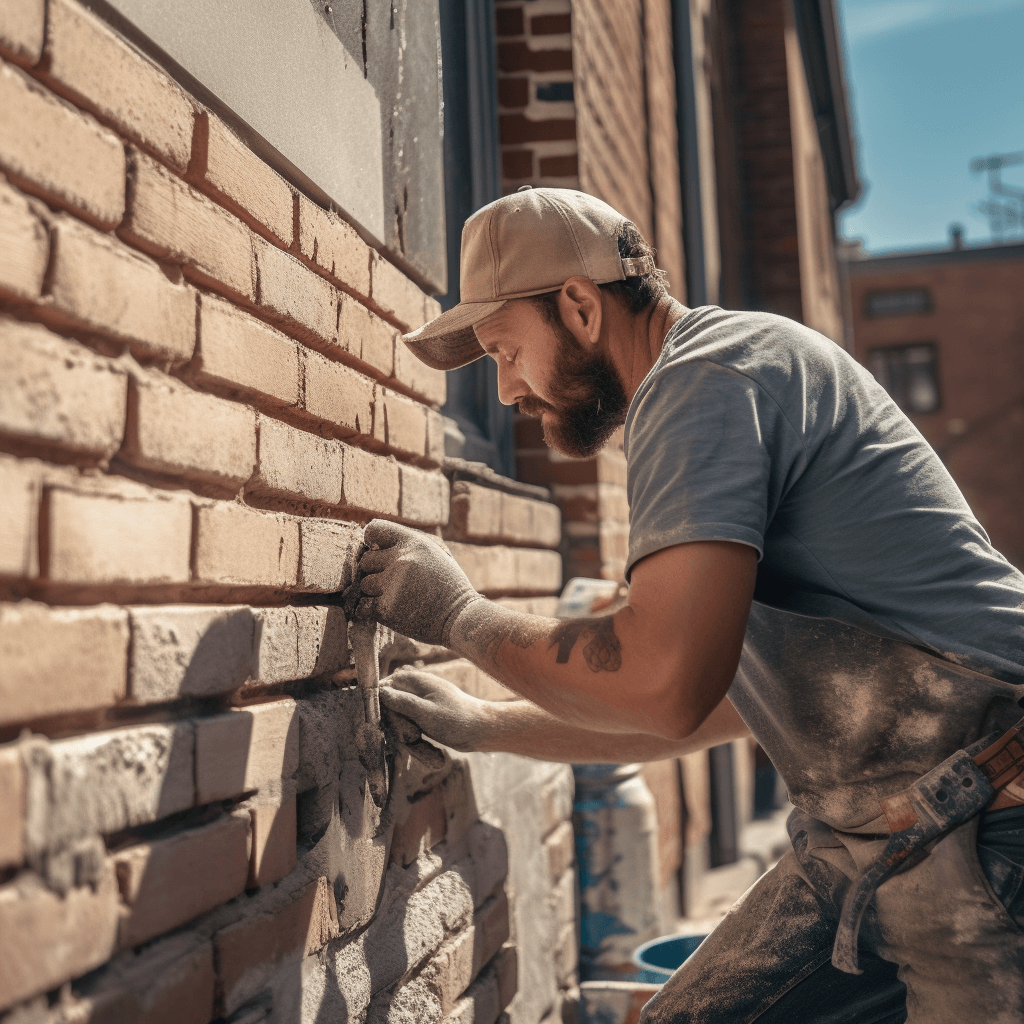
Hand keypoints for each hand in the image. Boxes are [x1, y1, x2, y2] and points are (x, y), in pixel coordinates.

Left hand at [356, 520, 482, 646]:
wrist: (460, 617)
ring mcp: (392, 584)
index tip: (379, 553)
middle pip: (365, 561)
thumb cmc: (447, 585)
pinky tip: (388, 610)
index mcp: (414, 543)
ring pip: (364, 585)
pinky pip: (362, 606)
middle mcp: (401, 560)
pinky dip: (370, 611)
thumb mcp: (437, 552)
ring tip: (397, 597)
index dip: (372, 542)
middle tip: (393, 582)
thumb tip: (373, 543)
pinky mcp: (386, 608)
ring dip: (374, 593)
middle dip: (375, 572)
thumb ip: (409, 543)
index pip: (374, 530)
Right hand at [380, 668, 495, 751]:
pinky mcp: (426, 717)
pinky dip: (415, 740)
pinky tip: (426, 749)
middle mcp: (419, 690)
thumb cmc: (456, 719)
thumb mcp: (426, 712)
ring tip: (420, 741)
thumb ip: (402, 702)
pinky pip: (411, 727)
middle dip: (396, 723)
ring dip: (406, 734)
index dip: (380, 701)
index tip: (379, 719)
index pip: (388, 684)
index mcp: (418, 681)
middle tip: (410, 735)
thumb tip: (379, 691)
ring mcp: (422, 704)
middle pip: (392, 704)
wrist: (482, 731)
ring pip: (400, 718)